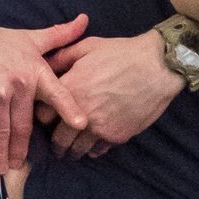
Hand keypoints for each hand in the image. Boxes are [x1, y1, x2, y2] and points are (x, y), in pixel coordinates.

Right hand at [0, 11, 91, 171]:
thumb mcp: (29, 37)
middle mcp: (18, 84)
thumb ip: (59, 34)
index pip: (56, 93)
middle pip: (23, 125)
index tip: (82, 125)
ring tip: (1, 169)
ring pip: (1, 131)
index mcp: (34, 71)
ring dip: (0, 152)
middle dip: (21, 149)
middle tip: (20, 166)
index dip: (70, 109)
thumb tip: (85, 20)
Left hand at [45, 30, 181, 155]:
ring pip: (77, 150)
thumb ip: (63, 57)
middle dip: (55, 143)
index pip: (42, 114)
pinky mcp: (116, 136)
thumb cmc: (122, 53)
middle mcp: (80, 112)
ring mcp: (98, 127)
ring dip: (72, 151)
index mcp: (69, 89)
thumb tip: (46, 64)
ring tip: (71, 151)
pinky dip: (93, 150)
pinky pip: (98, 151)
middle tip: (56, 145)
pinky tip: (93, 147)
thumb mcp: (88, 47)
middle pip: (57, 139)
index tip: (46, 118)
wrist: (157, 66)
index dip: (43, 116)